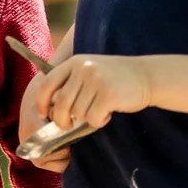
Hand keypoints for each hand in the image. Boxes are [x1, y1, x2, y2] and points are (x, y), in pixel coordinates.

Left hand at [25, 53, 150, 132]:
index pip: (47, 84)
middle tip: (68, 125)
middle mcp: (83, 69)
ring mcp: (96, 81)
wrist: (146, 75)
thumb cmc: (114, 78)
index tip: (44, 114)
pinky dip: (99, 122)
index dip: (41, 103)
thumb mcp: (89, 71)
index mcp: (74, 62)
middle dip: (61, 120)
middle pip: (60, 104)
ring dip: (87, 119)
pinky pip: (93, 118)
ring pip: (77, 114)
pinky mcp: (108, 94)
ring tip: (99, 110)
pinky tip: (108, 114)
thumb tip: (49, 111)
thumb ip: (70, 84)